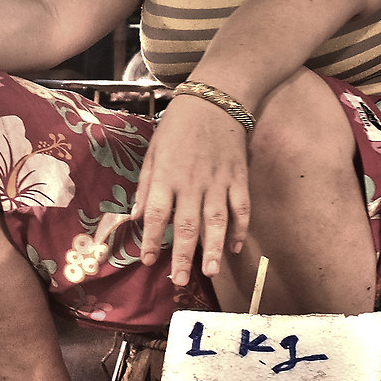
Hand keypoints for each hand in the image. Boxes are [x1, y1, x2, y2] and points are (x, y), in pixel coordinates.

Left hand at [134, 95, 249, 286]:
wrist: (218, 99)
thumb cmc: (178, 125)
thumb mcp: (154, 151)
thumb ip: (147, 185)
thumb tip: (138, 215)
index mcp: (167, 176)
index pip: (158, 215)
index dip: (152, 240)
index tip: (148, 262)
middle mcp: (193, 183)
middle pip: (187, 225)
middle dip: (183, 255)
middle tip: (179, 280)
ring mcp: (220, 182)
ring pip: (217, 221)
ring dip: (214, 249)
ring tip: (210, 272)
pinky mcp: (240, 178)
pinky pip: (242, 208)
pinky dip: (240, 228)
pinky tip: (235, 247)